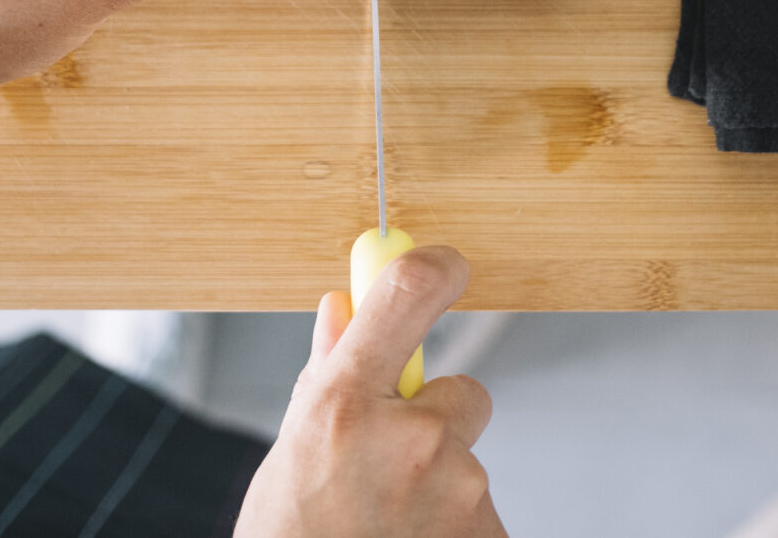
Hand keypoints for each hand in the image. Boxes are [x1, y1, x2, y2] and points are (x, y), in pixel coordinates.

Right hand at [236, 247, 507, 537]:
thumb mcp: (289, 452)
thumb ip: (325, 376)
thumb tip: (341, 309)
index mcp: (344, 404)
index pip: (406, 295)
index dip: (433, 268)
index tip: (444, 265)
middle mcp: (410, 438)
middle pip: (462, 393)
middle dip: (435, 422)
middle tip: (388, 467)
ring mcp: (457, 490)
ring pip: (468, 462)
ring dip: (440, 486)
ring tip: (386, 526)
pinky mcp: (487, 534)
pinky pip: (481, 513)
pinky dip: (454, 529)